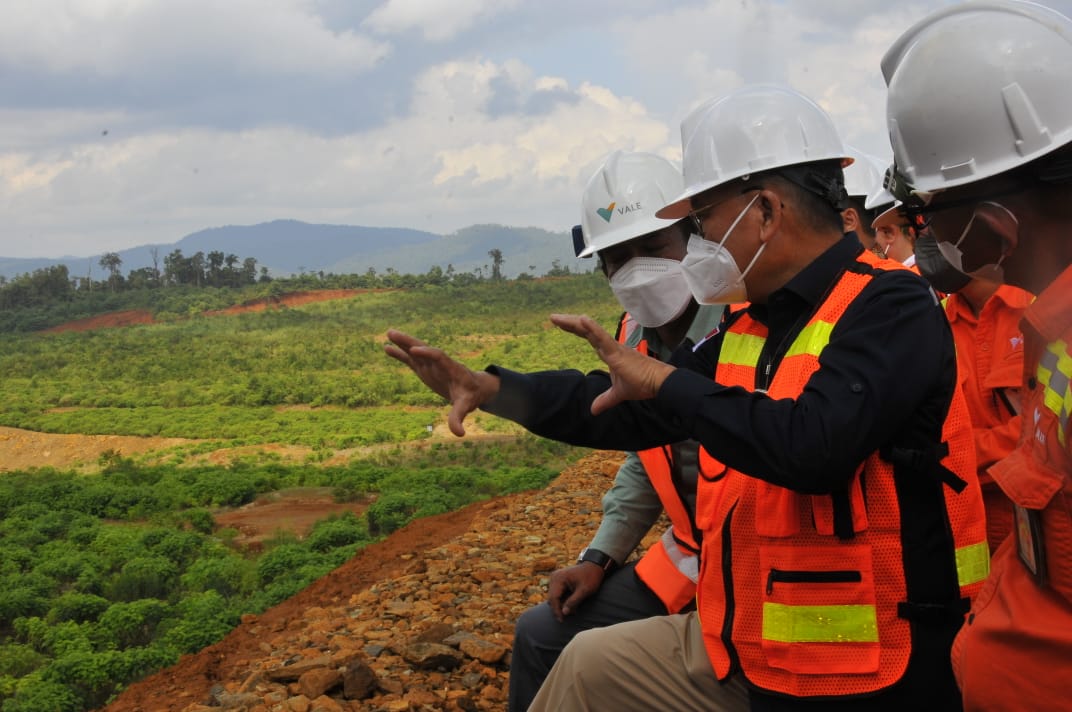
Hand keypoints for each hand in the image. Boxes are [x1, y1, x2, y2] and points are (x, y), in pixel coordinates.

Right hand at [384, 329, 499, 435]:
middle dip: (410, 341)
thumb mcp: (465, 407)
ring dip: (403, 343)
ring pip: (415, 351)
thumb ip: (459, 418)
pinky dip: (400, 354)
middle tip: (393, 333)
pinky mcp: (424, 369)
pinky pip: (410, 359)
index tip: (415, 350)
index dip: (428, 353)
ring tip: (389, 333)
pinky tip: (386, 348)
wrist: (474, 389)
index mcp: (451, 368)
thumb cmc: (471, 396)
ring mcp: (430, 365)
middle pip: (424, 348)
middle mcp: (439, 363)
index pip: (439, 357)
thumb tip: (459, 434)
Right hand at [547, 563, 605, 621]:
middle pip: (551, 598)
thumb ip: (574, 601)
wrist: (594, 566)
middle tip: (568, 617)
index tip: (561, 620)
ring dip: (561, 605)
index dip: (556, 610)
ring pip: (553, 596)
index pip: (553, 598)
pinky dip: (562, 600)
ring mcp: (555, 578)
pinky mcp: (558, 580)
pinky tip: (571, 604)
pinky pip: (556, 593)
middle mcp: (554, 577)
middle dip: (559, 608)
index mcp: (559, 578)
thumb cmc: (591, 577)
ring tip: (572, 610)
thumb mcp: (585, 591)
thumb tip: (564, 613)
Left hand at [549, 314, 674, 413]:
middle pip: (586, 331)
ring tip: (557, 318)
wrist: (658, 384)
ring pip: (590, 332)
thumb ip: (605, 400)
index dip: (576, 329)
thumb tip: (593, 410)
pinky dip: (592, 329)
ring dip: (574, 323)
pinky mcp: (618, 353)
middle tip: (553, 317)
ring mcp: (614, 348)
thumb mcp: (618, 394)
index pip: (589, 338)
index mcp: (610, 353)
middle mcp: (610, 347)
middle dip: (569, 323)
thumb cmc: (643, 384)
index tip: (561, 324)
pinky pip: (603, 338)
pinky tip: (582, 320)